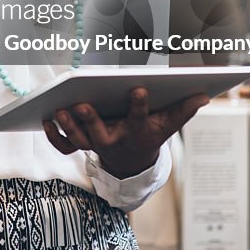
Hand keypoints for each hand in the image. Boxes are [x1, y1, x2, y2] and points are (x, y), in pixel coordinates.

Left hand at [42, 87, 209, 177]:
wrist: (133, 161)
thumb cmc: (150, 132)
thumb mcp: (167, 124)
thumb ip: (183, 109)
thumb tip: (205, 95)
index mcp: (138, 131)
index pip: (139, 117)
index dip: (139, 105)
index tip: (137, 88)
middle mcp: (115, 139)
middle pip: (101, 134)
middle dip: (91, 120)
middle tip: (82, 105)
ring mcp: (96, 144)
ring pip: (80, 140)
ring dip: (69, 126)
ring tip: (59, 109)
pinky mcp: (81, 145)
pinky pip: (64, 146)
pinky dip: (53, 136)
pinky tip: (45, 119)